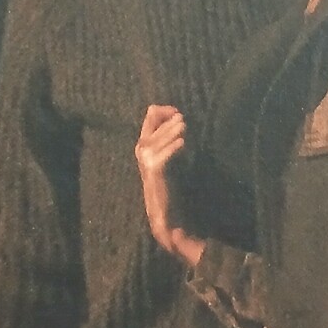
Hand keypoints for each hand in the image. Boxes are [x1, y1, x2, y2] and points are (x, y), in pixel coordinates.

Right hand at [136, 104, 202, 264]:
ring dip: (171, 132)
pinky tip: (183, 143)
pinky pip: (162, 157)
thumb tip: (181, 119)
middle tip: (183, 121)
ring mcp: (147, 163)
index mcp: (145, 146)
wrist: (168, 216)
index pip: (150, 118)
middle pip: (152, 126)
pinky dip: (172, 148)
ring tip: (184, 126)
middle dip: (168, 121)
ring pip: (157, 140)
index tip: (177, 114)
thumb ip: (171, 140)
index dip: (164, 111)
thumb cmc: (172, 186)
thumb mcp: (172, 158)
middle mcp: (142, 152)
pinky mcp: (155, 174)